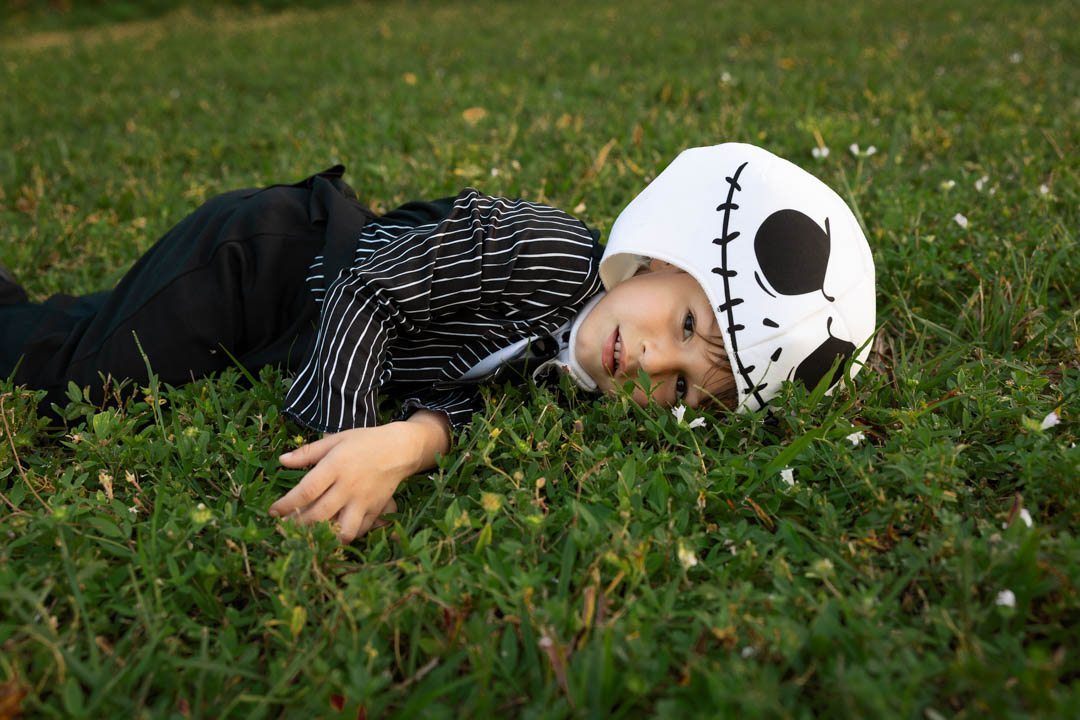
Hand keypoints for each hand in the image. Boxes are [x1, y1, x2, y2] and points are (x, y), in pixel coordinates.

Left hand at [269, 412, 449, 542]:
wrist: (399, 449)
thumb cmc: (364, 442)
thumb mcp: (336, 440)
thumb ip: (308, 452)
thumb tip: (281, 461)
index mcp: (336, 466)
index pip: (306, 491)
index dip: (287, 504)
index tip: (273, 511)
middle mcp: (349, 486)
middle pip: (318, 514)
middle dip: (297, 524)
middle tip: (285, 526)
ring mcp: (364, 501)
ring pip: (341, 530)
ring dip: (323, 536)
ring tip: (309, 533)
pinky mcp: (375, 510)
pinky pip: (358, 531)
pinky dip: (343, 535)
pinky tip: (332, 531)